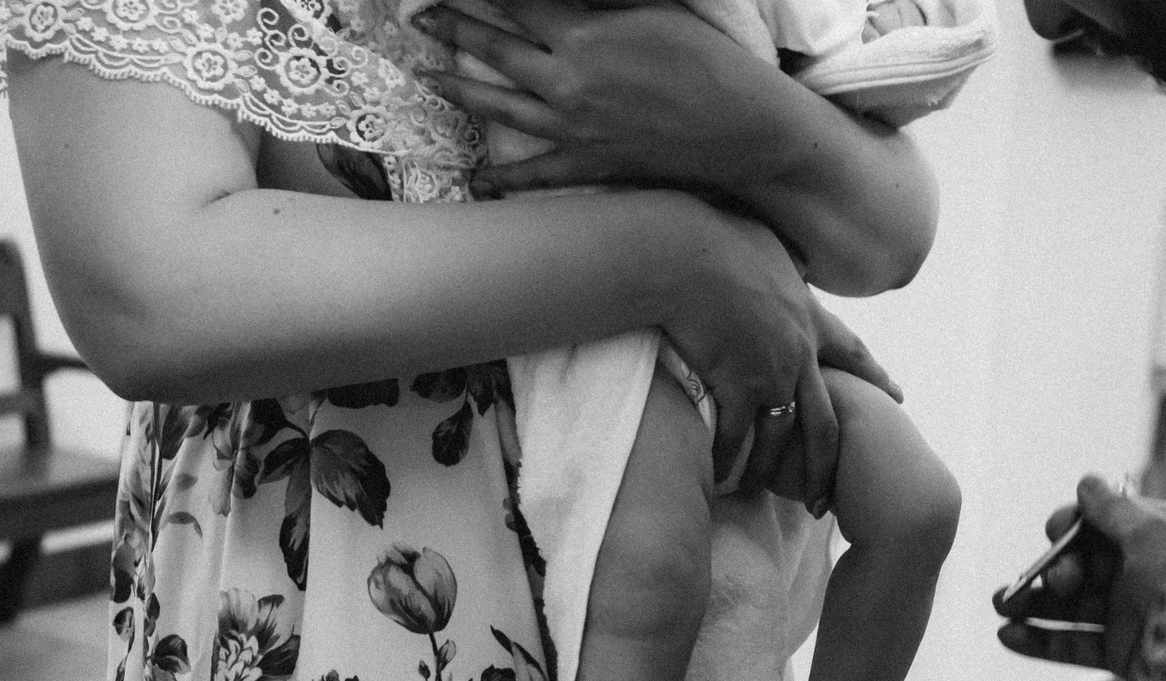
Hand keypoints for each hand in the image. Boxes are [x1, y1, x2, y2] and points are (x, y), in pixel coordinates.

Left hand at [412, 0, 787, 196]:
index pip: (515, 0)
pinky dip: (504, 176)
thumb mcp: (655, 10)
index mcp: (584, 33)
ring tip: (428, 78)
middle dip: (453, 28)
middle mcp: (568, 80)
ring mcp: (574, 127)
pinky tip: (477, 178)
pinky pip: (536, 172)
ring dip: (459, 91)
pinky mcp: (591, 165)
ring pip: (500, 106)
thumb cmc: (711, 62)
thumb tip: (559, 3)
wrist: (745, 133)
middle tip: (420, 19)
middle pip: (495, 48)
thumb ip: (599, 0)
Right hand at [655, 211, 898, 509]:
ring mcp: (772, 371)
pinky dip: (728, 460)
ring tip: (763, 492)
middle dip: (828, 461)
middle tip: (829, 496)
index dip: (875, 377)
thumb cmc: (714, 237)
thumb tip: (789, 257)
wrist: (685, 253)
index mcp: (809, 315)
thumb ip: (784, 262)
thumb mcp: (767, 243)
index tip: (898, 397)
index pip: (852, 352)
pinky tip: (721, 478)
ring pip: (783, 437)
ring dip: (774, 470)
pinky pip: (737, 435)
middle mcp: (800, 351)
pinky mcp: (738, 383)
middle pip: (826, 419)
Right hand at [1001, 474, 1165, 676]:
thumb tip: (1087, 484)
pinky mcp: (1122, 654)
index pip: (1097, 526)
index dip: (1071, 528)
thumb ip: (1113, 510)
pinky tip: (1008, 635)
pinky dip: (1039, 642)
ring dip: (1031, 603)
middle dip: (1054, 568)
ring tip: (1000, 603)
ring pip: (1070, 606)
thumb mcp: (1151, 535)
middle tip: (1059, 579)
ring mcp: (1130, 615)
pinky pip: (1073, 645)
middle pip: (1079, 566)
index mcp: (1152, 537)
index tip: (1057, 532)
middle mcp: (1139, 573)